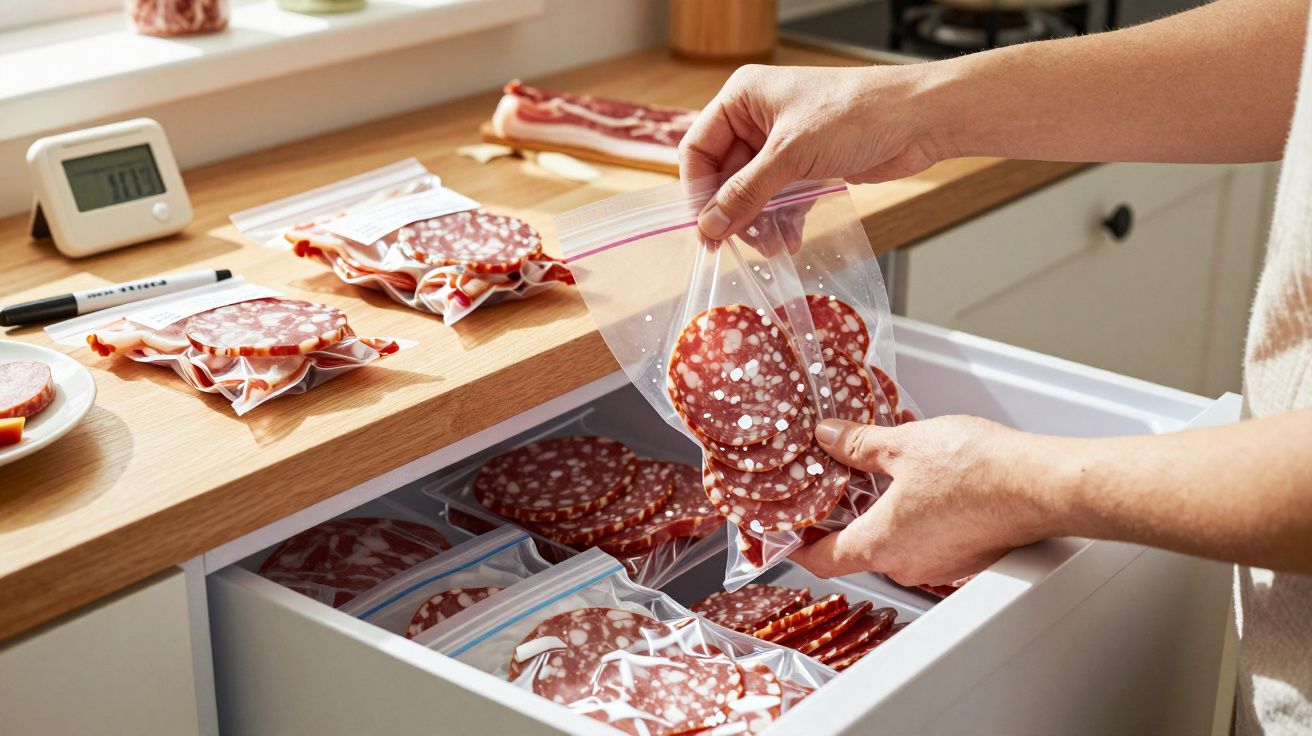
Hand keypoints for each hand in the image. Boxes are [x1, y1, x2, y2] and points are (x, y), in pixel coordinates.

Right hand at [679, 64, 952, 240]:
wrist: (918, 119)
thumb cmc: (857, 114)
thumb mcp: (791, 155)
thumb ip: (745, 193)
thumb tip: (709, 225)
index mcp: (743, 98)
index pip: (698, 148)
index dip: (698, 191)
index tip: (705, 229)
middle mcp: (757, 117)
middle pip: (725, 175)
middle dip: (735, 212)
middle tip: (743, 245)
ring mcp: (782, 142)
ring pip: (752, 191)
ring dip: (760, 222)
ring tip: (773, 246)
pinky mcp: (806, 163)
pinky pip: (779, 198)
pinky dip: (782, 219)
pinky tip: (790, 239)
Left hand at [790, 416, 1061, 584]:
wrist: (1040, 485)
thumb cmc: (976, 471)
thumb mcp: (902, 445)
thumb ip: (858, 444)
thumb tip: (829, 437)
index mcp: (878, 545)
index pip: (820, 559)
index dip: (796, 545)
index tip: (784, 532)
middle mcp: (905, 565)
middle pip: (857, 548)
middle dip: (844, 516)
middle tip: (834, 483)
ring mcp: (939, 565)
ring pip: (896, 542)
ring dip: (884, 512)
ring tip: (881, 473)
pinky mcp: (966, 556)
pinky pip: (928, 539)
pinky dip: (917, 515)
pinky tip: (925, 483)